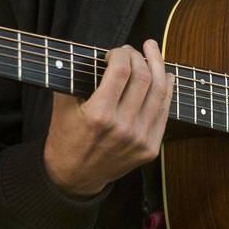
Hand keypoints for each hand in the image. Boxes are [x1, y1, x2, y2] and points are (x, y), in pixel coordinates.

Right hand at [42, 39, 174, 198]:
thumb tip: (91, 54)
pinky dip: (167, 91)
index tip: (113, 52)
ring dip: (158, 66)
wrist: (75, 178)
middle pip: (143, 77)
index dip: (120, 53)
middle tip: (132, 50)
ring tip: (152, 51)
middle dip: (139, 56)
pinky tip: (165, 76)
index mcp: (99, 115)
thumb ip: (74, 78)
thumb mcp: (61, 107)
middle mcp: (123, 127)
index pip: (121, 70)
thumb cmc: (66, 139)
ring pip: (159, 92)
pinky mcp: (150, 148)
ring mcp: (140, 139)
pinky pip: (164, 113)